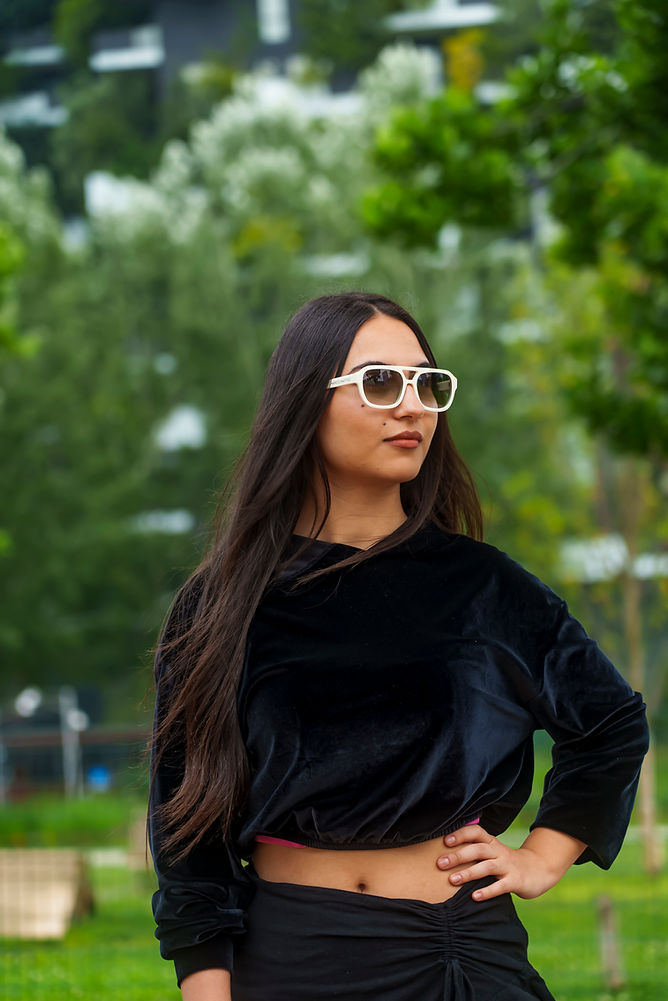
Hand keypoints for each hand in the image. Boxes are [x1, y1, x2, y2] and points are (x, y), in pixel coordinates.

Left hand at [435, 824, 586, 901]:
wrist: (538, 870)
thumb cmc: (506, 862)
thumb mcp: (492, 851)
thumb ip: (474, 850)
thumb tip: (444, 853)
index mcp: (491, 842)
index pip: (475, 832)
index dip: (460, 834)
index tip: (445, 841)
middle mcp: (499, 851)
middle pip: (477, 849)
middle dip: (458, 855)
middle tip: (440, 863)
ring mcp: (508, 866)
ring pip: (486, 866)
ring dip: (468, 873)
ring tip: (452, 880)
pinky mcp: (515, 881)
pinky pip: (500, 886)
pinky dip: (487, 891)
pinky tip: (474, 897)